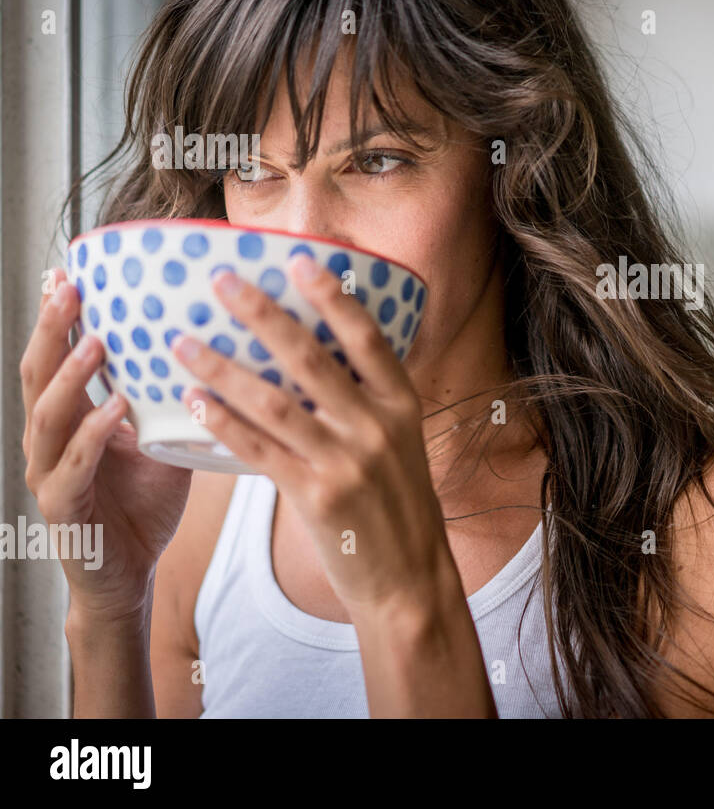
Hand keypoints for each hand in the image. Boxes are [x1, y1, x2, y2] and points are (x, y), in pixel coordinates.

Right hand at [21, 268, 193, 622]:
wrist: (127, 576)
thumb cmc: (144, 503)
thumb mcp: (160, 440)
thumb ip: (168, 400)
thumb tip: (217, 351)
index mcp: (70, 418)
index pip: (57, 357)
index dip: (60, 316)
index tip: (73, 271)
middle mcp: (49, 440)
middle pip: (39, 374)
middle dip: (53, 329)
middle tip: (71, 288)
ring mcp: (50, 473)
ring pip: (48, 416)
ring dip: (73, 376)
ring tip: (96, 341)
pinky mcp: (62, 508)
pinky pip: (74, 465)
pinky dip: (94, 435)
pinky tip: (116, 410)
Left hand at [169, 253, 450, 623]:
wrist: (408, 577)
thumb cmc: (396, 504)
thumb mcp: (400, 442)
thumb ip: (366, 401)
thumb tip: (315, 353)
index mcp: (402, 404)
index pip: (368, 338)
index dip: (333, 296)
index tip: (300, 259)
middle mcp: (376, 426)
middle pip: (312, 359)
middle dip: (262, 315)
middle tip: (222, 282)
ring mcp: (346, 462)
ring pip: (274, 402)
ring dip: (222, 368)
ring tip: (182, 342)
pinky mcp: (315, 496)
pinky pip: (258, 450)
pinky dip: (222, 423)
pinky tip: (192, 401)